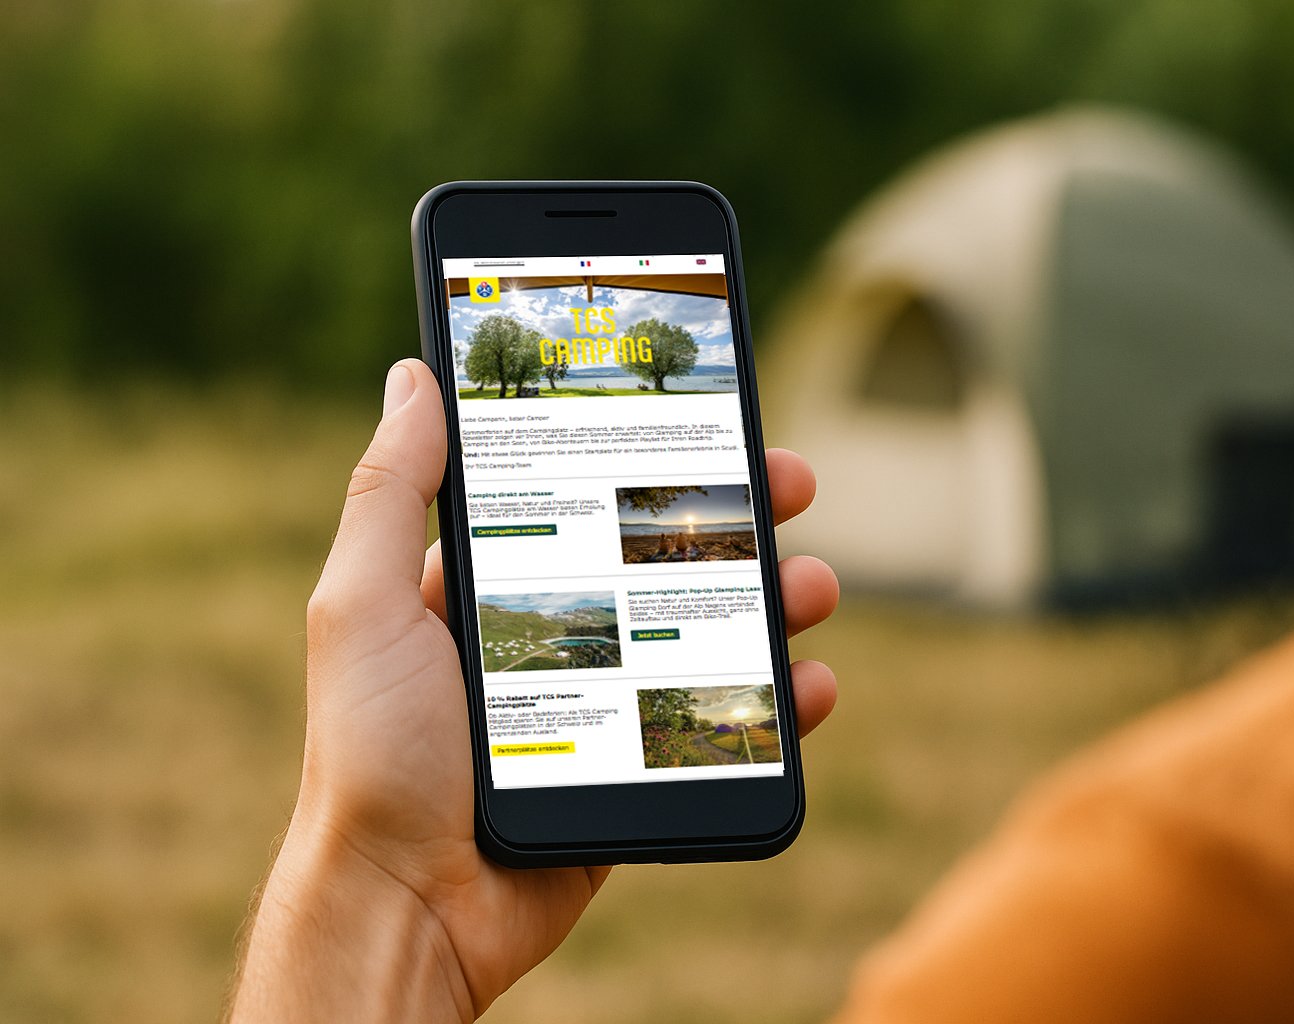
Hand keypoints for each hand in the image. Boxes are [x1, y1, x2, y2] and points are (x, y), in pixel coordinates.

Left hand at [226, 359, 838, 1022]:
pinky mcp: (641, 768)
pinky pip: (722, 720)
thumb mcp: (363, 606)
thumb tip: (414, 378)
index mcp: (496, 584)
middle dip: (736, 517)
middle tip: (792, 484)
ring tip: (814, 585)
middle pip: (666, 555)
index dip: (651, 454)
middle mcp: (558, 631)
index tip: (708, 416)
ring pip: (711, 631)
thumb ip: (391, 494)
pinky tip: (810, 683)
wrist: (410, 903)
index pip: (588, 495)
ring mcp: (607, 701)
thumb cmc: (371, 753)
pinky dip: (778, 701)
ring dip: (774, 599)